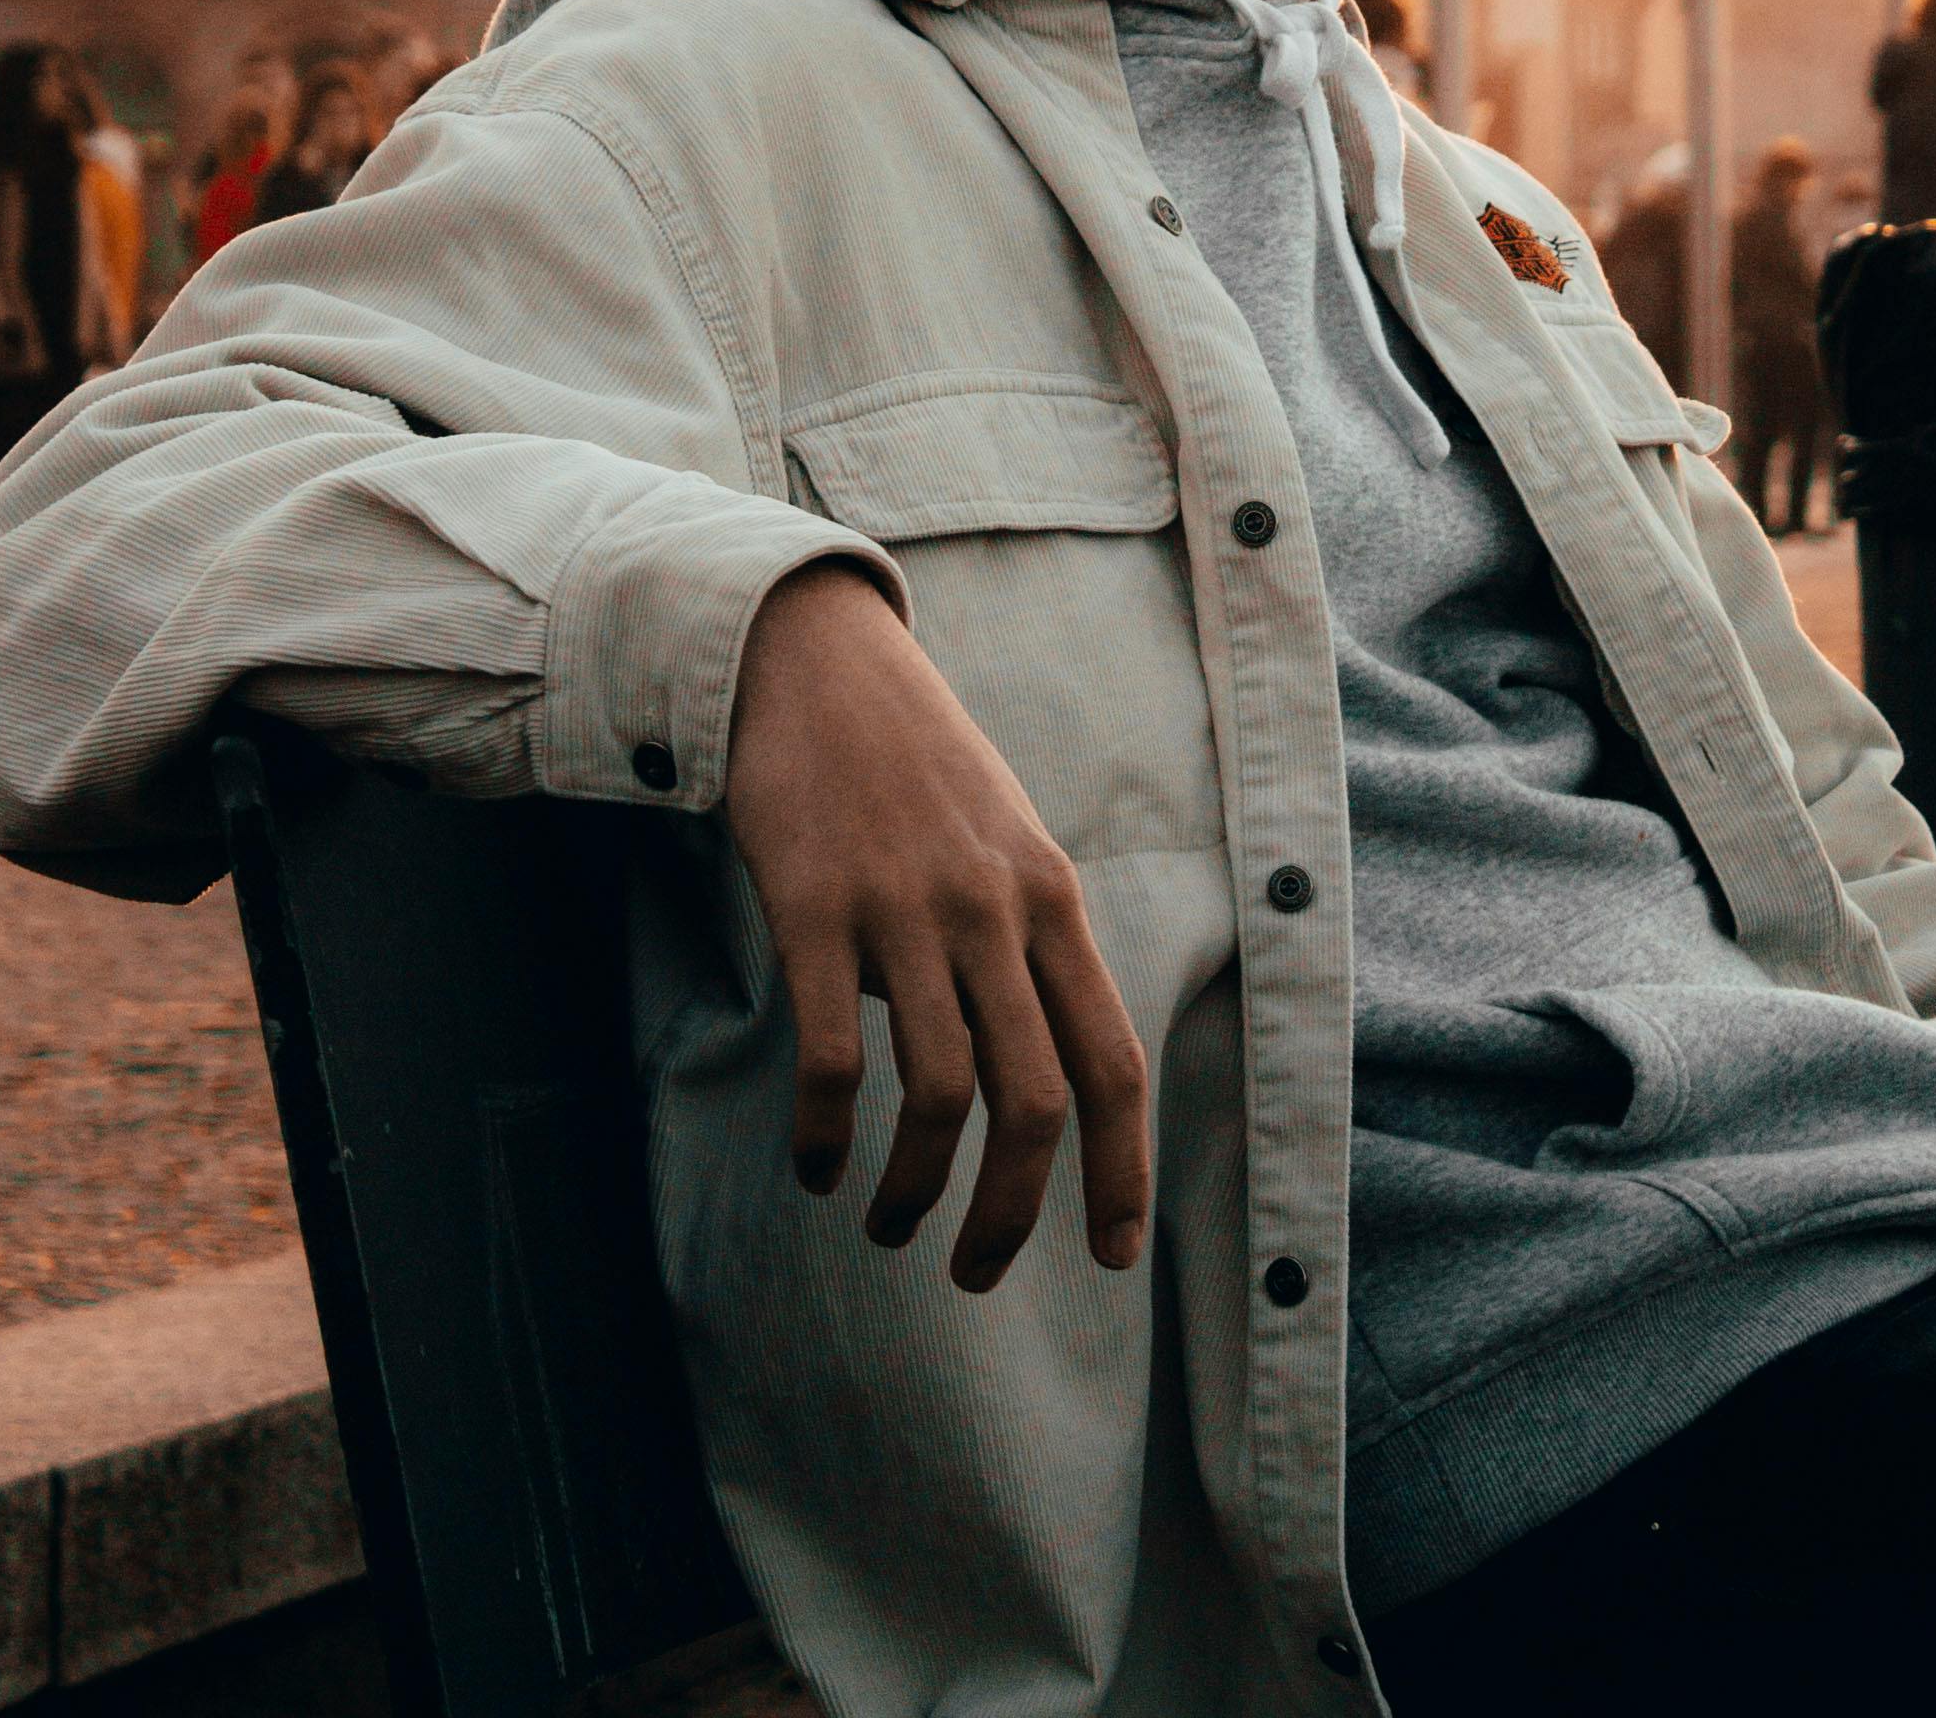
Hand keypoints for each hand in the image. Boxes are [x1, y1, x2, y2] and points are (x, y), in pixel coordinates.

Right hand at [724, 561, 1151, 1294]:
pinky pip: (833, 1056)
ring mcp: (906, 909)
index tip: (1111, 1254)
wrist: (815, 661)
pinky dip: (826, 1133)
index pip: (1115, 1060)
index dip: (1122, 1170)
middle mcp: (994, 909)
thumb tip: (1033, 1076)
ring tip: (888, 1223)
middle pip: (1037, 1101)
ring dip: (917, 1190)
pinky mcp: (816, 908)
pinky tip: (813, 1162)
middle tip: (975, 1274)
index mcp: (1051, 899)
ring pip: (940, 1095)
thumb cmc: (913, 764)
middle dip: (1013, 1212)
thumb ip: (1027, 945)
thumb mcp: (1005, 842)